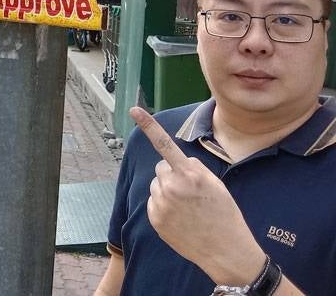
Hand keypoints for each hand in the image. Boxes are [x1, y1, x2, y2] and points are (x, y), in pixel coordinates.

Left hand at [130, 106, 265, 285]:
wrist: (226, 251)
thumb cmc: (224, 215)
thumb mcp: (216, 185)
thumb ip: (193, 168)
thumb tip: (175, 162)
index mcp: (189, 175)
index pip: (165, 145)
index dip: (149, 126)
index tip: (134, 110)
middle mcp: (172, 187)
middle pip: (161, 169)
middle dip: (172, 175)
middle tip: (191, 192)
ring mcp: (161, 204)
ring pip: (157, 185)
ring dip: (167, 191)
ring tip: (188, 208)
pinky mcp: (155, 218)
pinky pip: (154, 202)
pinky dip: (164, 206)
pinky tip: (181, 218)